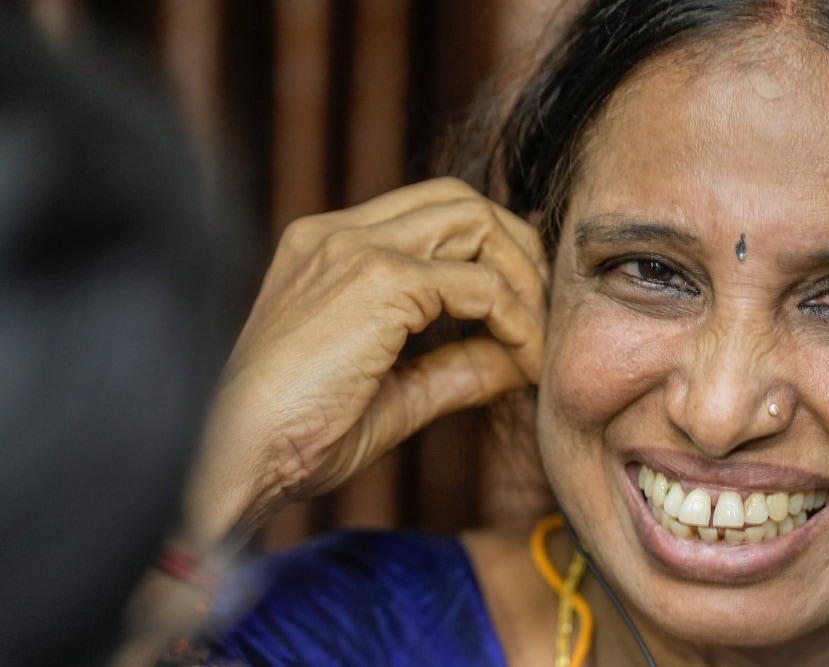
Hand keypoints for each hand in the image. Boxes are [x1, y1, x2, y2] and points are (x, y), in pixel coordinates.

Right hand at [182, 178, 547, 550]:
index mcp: (327, 247)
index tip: (523, 312)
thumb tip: (518, 358)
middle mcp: (338, 233)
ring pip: (476, 223)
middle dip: (518, 250)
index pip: (434, 212)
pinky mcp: (377, 280)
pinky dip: (516, 320)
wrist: (234, 460)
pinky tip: (523, 362)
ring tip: (537, 339)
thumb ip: (455, 367)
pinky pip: (479, 285)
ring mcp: (355, 249)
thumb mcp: (394, 394)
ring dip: (522, 278)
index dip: (492, 253)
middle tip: (545, 315)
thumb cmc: (297, 438)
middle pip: (462, 201)